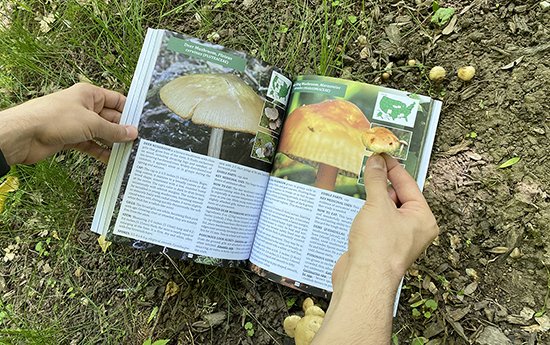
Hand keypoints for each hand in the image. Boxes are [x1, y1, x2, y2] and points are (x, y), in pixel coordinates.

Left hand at [0, 83, 137, 164]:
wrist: (23, 135)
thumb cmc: (51, 118)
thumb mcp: (91, 123)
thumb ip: (114, 131)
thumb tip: (131, 132)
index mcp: (89, 94)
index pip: (116, 100)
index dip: (129, 111)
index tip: (142, 122)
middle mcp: (83, 107)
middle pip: (110, 119)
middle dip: (122, 130)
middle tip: (136, 141)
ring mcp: (76, 124)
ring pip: (101, 134)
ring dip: (112, 143)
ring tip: (127, 152)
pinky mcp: (70, 138)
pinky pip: (90, 145)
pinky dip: (100, 152)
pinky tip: (111, 159)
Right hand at [312, 153, 437, 343]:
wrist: (363, 279)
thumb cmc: (379, 249)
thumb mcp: (378, 204)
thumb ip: (376, 180)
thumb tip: (376, 162)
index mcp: (423, 218)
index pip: (408, 185)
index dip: (393, 168)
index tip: (381, 155)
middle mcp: (414, 229)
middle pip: (398, 196)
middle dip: (383, 183)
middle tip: (370, 167)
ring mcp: (397, 238)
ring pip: (385, 209)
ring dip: (374, 199)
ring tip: (364, 187)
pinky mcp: (381, 245)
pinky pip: (376, 222)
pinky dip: (367, 213)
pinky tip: (359, 210)